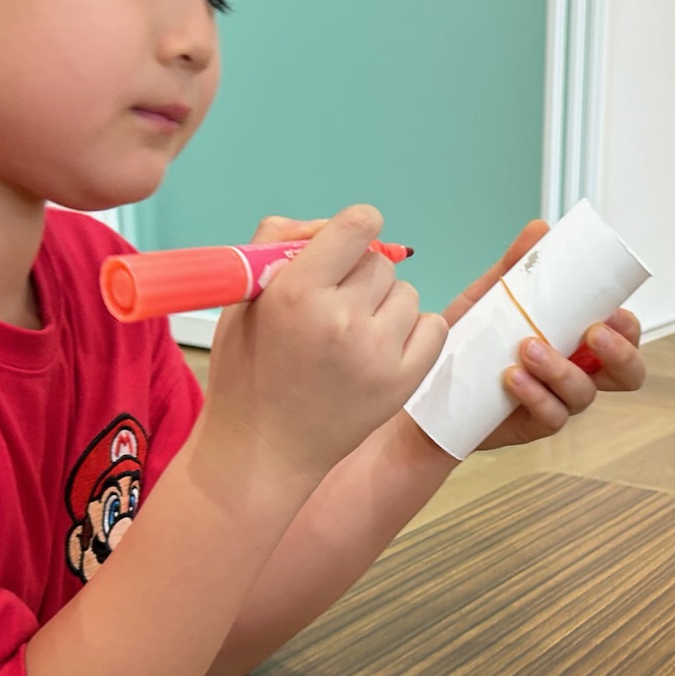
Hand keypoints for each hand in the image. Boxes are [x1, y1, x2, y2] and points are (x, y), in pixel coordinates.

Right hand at [200, 205, 443, 482]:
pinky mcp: (403, 381)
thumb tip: (329, 226)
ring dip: (384, 305)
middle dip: (359, 276)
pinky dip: (413, 331)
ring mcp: (377, 353)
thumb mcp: (242, 297)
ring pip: (406, 293)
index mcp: (297, 292)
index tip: (348, 244)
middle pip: (379, 262)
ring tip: (353, 335)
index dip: (355, 228)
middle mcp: (341, 319)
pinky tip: (382, 347)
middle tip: (333, 307)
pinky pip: (432, 327)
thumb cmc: (248, 372)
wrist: (263, 451)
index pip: (357, 225)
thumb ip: (279, 243)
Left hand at [441, 221, 647, 450]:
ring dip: (562, 369)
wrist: (429, 382)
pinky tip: (513, 378)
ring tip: (527, 348)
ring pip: (584, 394)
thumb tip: (539, 229)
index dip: (629, 328)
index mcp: (579, 340)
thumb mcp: (491, 297)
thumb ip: (516, 266)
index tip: (613, 312)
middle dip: (619, 355)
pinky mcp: (534, 424)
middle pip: (627, 374)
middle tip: (591, 333)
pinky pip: (551, 416)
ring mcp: (559, 400)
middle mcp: (577, 371)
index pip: (624, 335)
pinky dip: (535, 395)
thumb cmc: (469, 342)